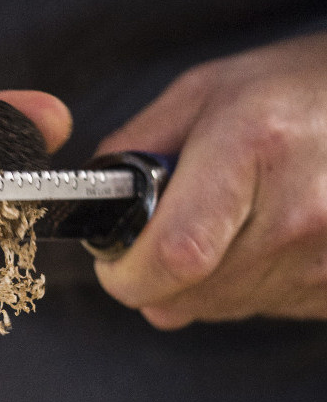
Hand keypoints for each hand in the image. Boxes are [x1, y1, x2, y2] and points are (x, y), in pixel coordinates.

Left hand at [93, 31, 326, 327]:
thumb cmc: (292, 91)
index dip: (128, 274)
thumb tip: (97, 209)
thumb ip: (135, 149)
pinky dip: (245, 287)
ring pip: (219, 307)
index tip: (116, 264)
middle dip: (156, 279)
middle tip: (169, 235)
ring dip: (201, 282)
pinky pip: (261, 310)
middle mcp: (299, 209)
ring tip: (229, 226)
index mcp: (255, 146)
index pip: (173, 254)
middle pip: (188, 295)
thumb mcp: (203, 93)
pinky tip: (265, 240)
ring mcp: (326, 256)